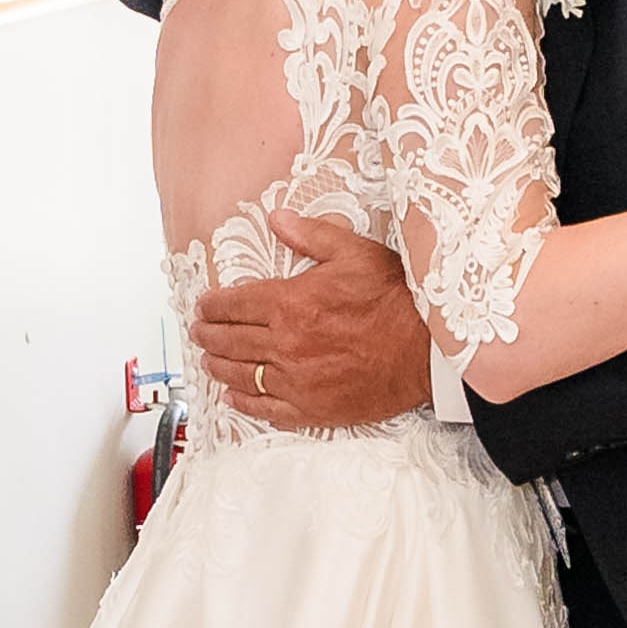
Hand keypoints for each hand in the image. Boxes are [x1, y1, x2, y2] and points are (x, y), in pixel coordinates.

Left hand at [189, 211, 433, 429]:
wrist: (427, 350)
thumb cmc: (395, 300)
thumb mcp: (354, 252)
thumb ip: (310, 235)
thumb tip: (278, 218)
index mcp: (291, 303)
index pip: (234, 304)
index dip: (213, 305)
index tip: (203, 305)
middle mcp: (286, 343)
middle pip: (230, 341)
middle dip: (209, 334)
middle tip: (199, 331)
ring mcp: (296, 380)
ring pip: (242, 374)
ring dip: (218, 366)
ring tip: (208, 360)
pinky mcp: (311, 408)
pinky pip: (266, 408)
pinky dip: (244, 402)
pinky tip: (234, 396)